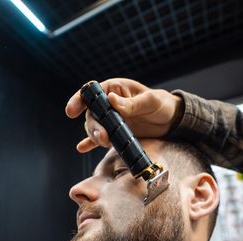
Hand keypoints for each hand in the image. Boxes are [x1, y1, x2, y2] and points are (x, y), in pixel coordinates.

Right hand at [65, 78, 182, 152]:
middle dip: (94, 126)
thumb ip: (132, 103)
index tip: (71, 111)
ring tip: (105, 143)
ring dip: (95, 135)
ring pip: (95, 127)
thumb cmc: (162, 104)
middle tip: (104, 137)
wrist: (171, 121)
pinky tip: (82, 148)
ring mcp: (111, 120)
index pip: (92, 92)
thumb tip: (112, 99)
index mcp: (115, 89)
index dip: (79, 100)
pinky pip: (99, 138)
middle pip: (92, 113)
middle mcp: (109, 104)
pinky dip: (90, 143)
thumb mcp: (151, 101)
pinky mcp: (115, 133)